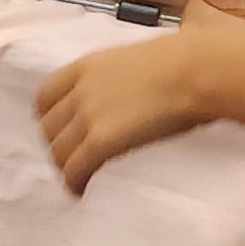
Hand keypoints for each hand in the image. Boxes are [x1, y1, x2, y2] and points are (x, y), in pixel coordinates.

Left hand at [37, 31, 213, 193]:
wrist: (199, 70)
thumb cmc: (188, 59)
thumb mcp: (141, 55)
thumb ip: (124, 71)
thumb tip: (136, 79)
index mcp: (87, 66)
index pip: (45, 95)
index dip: (48, 116)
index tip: (59, 127)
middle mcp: (80, 91)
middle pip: (47, 126)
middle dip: (56, 143)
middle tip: (71, 156)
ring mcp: (88, 116)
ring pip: (57, 151)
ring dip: (64, 166)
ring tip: (77, 176)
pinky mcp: (101, 141)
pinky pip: (75, 168)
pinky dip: (73, 182)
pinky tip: (80, 190)